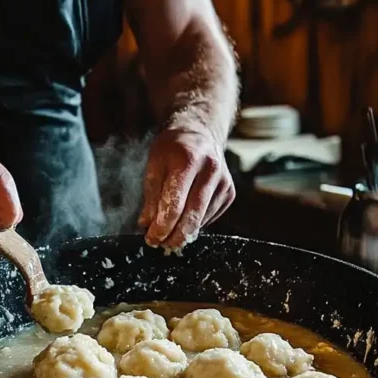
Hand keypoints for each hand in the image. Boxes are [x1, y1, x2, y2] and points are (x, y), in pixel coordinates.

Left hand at [138, 127, 234, 248]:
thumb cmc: (172, 148)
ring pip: (202, 219)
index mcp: (189, 160)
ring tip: (168, 236)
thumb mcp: (154, 164)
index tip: (151, 238)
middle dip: (174, 235)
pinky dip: (195, 223)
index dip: (161, 226)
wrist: (200, 133)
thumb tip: (147, 224)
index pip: (174, 203)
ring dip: (184, 232)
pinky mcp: (230, 192)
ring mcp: (224, 182)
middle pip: (192, 215)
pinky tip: (184, 220)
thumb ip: (151, 195)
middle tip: (160, 244)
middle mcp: (211, 170)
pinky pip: (210, 217)